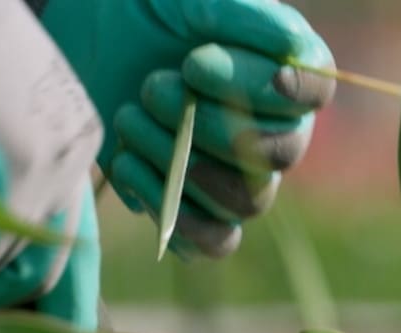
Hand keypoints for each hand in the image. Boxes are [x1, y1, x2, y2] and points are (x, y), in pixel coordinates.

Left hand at [39, 0, 336, 257]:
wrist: (86, 44)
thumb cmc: (150, 12)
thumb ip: (244, 17)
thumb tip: (294, 55)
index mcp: (287, 74)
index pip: (314, 93)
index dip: (280, 89)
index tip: (208, 63)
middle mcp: (274, 132)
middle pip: (276, 156)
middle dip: (209, 124)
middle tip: (154, 84)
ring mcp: (236, 179)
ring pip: (243, 202)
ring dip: (179, 163)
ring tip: (131, 116)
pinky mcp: (194, 211)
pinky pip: (209, 242)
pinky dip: (165, 207)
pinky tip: (127, 163)